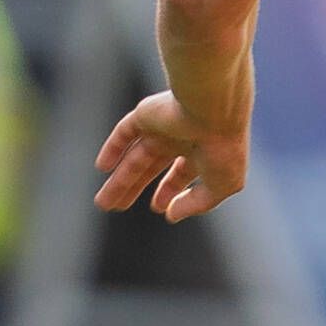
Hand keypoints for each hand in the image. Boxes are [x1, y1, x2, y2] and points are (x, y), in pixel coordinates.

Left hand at [94, 89, 247, 222]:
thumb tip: (172, 215)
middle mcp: (180, 137)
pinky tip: (102, 167)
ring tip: (103, 202)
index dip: (169, 190)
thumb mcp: (221, 187)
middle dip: (133, 188)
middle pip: (149, 166)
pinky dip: (112, 148)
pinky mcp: (145, 113)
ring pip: (134, 155)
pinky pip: (124, 132)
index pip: (181, 171)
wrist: (213, 110)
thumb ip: (197, 204)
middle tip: (115, 207)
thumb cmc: (223, 148)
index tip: (158, 208)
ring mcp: (161, 125)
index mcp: (202, 150)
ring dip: (118, 180)